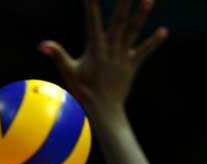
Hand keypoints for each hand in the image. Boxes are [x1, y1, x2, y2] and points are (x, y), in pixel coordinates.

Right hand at [38, 0, 166, 119]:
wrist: (103, 111)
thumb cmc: (83, 92)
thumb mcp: (68, 73)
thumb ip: (57, 55)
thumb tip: (42, 44)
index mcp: (95, 49)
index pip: (93, 21)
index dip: (92, 5)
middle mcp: (111, 49)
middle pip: (118, 21)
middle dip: (123, 3)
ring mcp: (123, 57)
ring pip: (133, 32)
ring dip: (141, 15)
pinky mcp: (132, 65)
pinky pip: (144, 51)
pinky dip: (153, 42)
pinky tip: (164, 31)